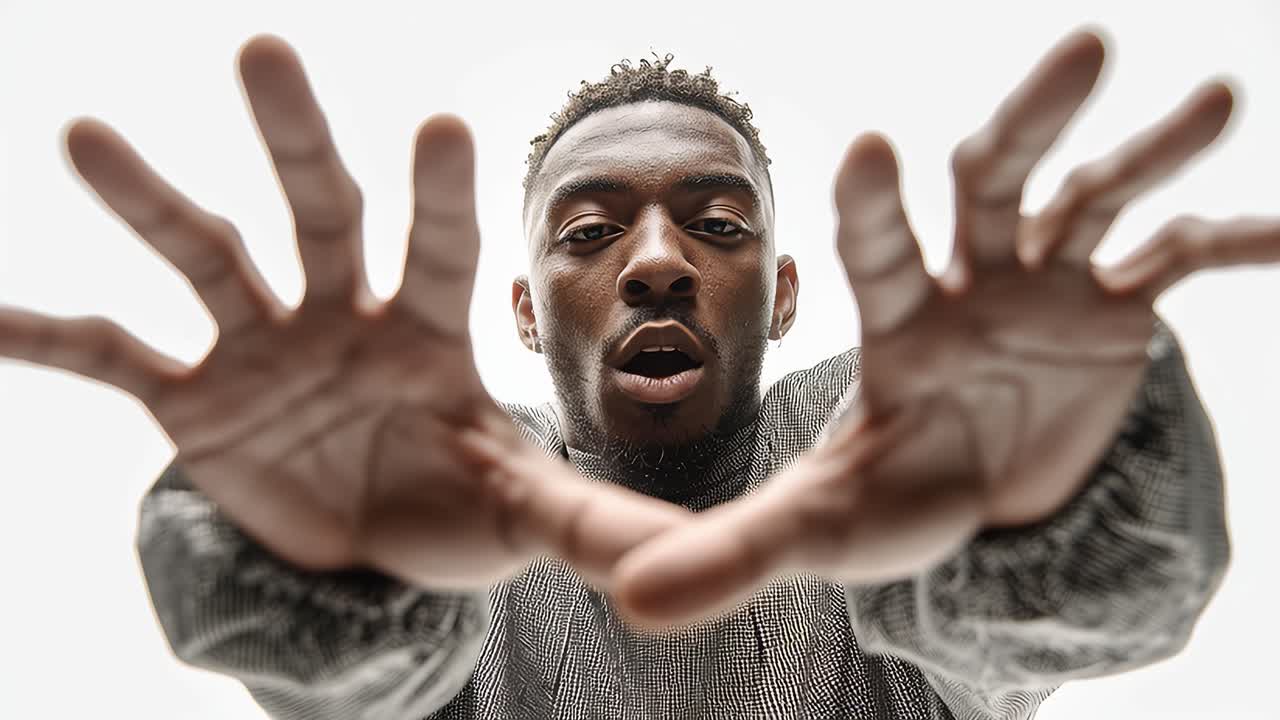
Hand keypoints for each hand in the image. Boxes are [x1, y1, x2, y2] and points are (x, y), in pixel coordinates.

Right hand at [0, 36, 687, 590]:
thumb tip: (694, 563)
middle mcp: (344, 314)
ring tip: (88, 137)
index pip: (443, 249)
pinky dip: (55, 338)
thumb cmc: (457, 511)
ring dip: (151, 199)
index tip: (443, 126)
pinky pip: (115, 356)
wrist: (372, 550)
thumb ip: (596, 525)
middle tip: (267, 49)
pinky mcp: (193, 398)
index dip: (440, 194)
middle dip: (298, 137)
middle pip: (321, 210)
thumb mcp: (524, 517)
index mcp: (431, 331)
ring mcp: (263, 347)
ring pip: (207, 254)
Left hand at [605, 30, 1279, 627]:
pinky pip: (1178, 265)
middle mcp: (971, 282)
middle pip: (995, 180)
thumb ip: (731, 555)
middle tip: (1086, 43)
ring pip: (1096, 197)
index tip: (865, 145)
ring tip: (1216, 100)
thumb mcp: (818, 530)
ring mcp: (1047, 289)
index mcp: (898, 321)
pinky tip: (1278, 238)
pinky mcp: (1115, 316)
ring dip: (1152, 151)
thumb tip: (627, 607)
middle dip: (1033, 115)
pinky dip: (1228, 245)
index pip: (881, 249)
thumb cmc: (890, 499)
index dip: (873, 203)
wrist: (974, 505)